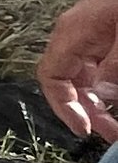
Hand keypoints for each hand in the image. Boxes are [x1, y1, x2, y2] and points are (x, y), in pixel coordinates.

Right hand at [38, 0, 117, 141]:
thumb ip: (113, 67)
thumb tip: (101, 97)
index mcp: (73, 33)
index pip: (51, 77)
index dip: (63, 106)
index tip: (85, 128)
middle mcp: (76, 33)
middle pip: (69, 81)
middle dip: (88, 111)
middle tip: (110, 133)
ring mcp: (92, 31)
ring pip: (85, 75)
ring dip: (99, 101)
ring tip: (114, 121)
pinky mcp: (107, 30)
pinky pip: (99, 63)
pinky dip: (107, 83)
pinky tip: (115, 95)